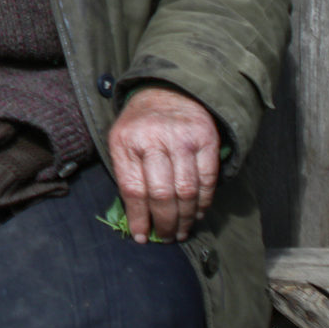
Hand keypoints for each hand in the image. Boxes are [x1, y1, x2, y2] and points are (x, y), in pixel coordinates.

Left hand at [106, 86, 219, 243]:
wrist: (168, 89)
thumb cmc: (141, 124)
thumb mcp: (121, 141)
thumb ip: (127, 174)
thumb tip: (137, 218)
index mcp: (126, 141)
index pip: (133, 189)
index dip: (139, 218)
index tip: (142, 236)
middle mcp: (154, 138)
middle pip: (161, 194)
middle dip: (165, 223)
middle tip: (167, 237)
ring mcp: (182, 138)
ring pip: (186, 191)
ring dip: (186, 218)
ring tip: (182, 231)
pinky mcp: (205, 138)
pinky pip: (207, 179)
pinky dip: (204, 202)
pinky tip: (198, 213)